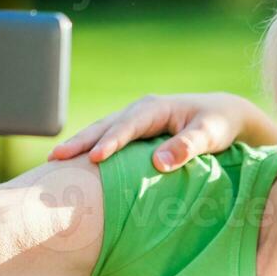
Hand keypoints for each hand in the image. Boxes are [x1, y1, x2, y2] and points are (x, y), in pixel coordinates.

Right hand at [47, 92, 258, 171]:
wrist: (223, 115)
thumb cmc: (218, 125)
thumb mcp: (210, 134)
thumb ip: (188, 146)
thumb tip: (159, 162)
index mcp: (155, 109)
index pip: (128, 126)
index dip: (111, 141)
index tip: (95, 159)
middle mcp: (139, 111)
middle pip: (104, 126)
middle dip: (80, 141)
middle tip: (56, 159)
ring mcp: (132, 121)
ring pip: (100, 131)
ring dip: (78, 145)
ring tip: (53, 162)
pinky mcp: (131, 134)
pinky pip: (105, 140)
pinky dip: (88, 150)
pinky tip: (72, 166)